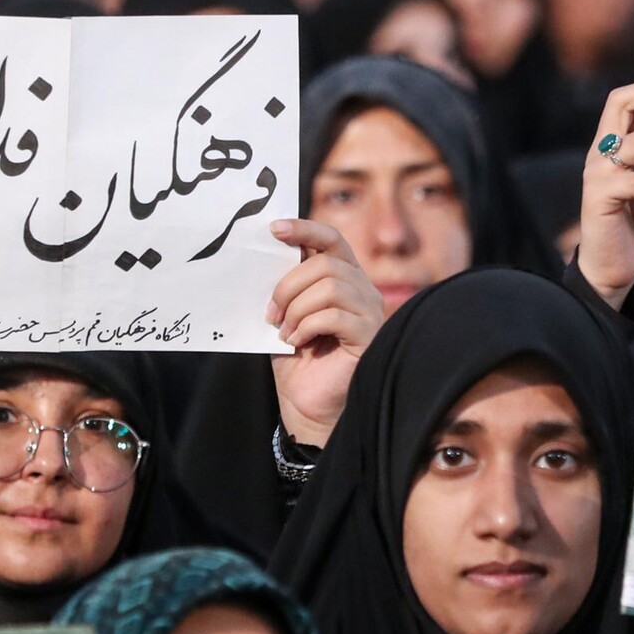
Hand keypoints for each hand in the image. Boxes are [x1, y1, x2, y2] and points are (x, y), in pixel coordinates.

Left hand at [268, 219, 382, 447]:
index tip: (274, 229)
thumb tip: (264, 254)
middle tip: (271, 313)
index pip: (332, 239)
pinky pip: (335, 315)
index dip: (305, 228)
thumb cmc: (297, 361)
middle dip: (288, 285)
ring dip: (296, 309)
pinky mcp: (370, 336)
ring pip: (330, 286)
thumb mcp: (285, 314)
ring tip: (285, 332)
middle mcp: (363, 290)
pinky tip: (297, 342)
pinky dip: (307, 326)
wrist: (306, 405)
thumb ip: (284, 285)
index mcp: (343, 278)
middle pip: (326, 263)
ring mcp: (370, 312)